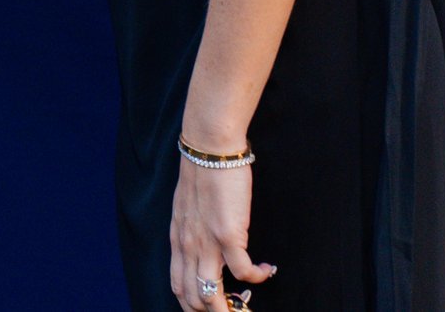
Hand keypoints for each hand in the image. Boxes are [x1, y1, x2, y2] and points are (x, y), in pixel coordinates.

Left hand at [169, 156, 273, 308]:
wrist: (208, 150)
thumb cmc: (201, 175)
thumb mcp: (187, 209)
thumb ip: (192, 232)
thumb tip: (203, 248)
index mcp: (177, 240)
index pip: (179, 287)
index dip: (193, 306)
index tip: (209, 310)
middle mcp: (188, 246)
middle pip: (194, 297)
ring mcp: (207, 242)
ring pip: (212, 293)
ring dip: (231, 308)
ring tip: (247, 307)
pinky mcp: (228, 234)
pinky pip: (243, 270)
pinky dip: (258, 277)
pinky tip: (267, 270)